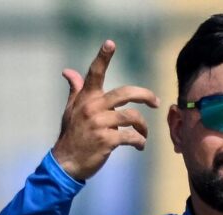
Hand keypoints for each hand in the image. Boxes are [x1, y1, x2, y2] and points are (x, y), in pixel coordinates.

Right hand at [52, 40, 159, 180]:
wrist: (66, 162)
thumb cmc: (71, 135)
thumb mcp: (70, 110)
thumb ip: (75, 90)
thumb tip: (67, 71)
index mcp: (86, 99)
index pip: (94, 74)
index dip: (103, 57)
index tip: (110, 43)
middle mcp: (92, 108)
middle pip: (125, 93)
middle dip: (145, 95)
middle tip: (156, 102)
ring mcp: (99, 124)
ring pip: (132, 117)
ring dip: (143, 127)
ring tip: (143, 133)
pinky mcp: (106, 140)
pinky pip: (131, 136)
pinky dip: (139, 141)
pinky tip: (140, 146)